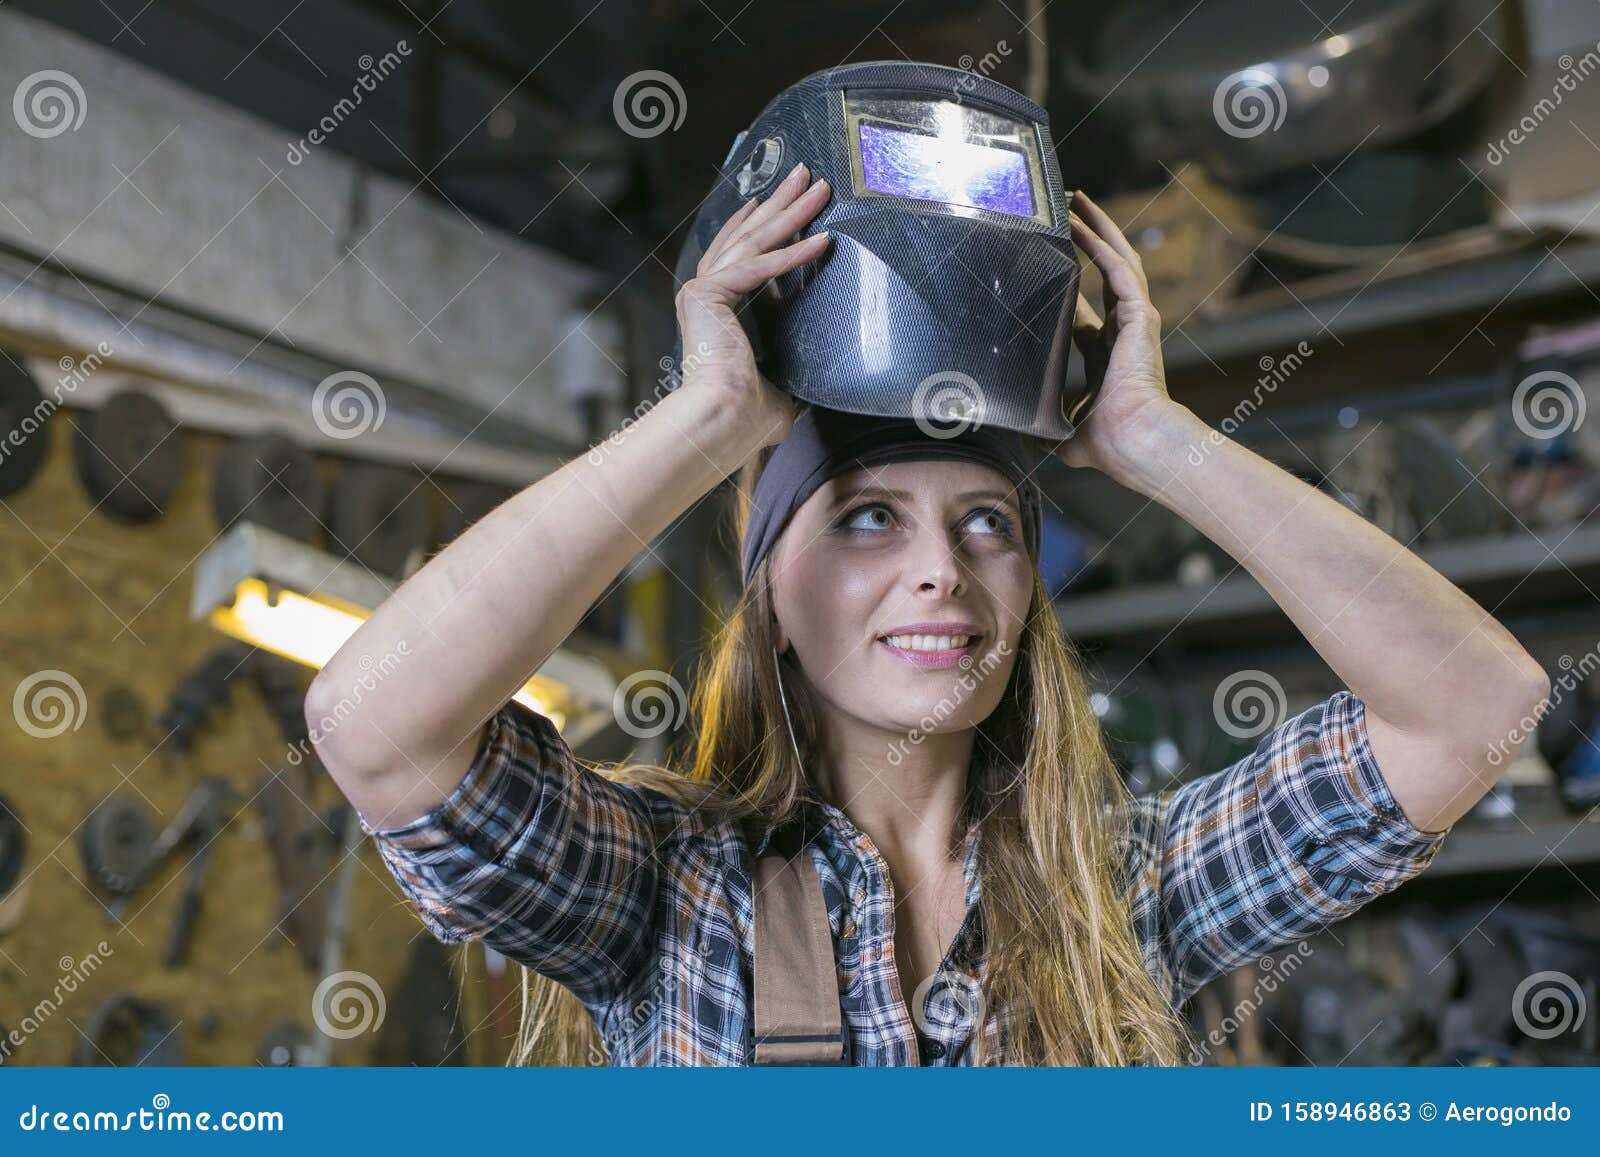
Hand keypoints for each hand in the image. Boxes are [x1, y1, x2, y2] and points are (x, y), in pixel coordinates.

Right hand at [674, 162, 832, 448]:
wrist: (725, 420)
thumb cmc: (748, 414)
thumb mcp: (782, 381)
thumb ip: (794, 366)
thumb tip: (824, 379)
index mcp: (716, 310)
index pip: (739, 255)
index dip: (759, 225)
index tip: (775, 201)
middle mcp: (704, 294)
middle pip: (747, 235)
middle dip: (780, 203)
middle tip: (804, 174)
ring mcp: (702, 291)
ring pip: (752, 240)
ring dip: (788, 212)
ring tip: (815, 185)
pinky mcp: (708, 294)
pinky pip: (759, 266)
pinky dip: (793, 254)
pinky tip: (824, 240)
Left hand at [1056, 190, 1183, 474]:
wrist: (1133, 443)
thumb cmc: (1106, 444)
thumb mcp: (1061, 433)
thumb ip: (1038, 429)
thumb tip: (1008, 436)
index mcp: (1106, 356)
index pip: (1087, 310)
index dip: (1071, 284)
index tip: (1053, 264)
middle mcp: (1123, 332)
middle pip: (1107, 271)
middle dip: (1088, 239)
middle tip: (1069, 211)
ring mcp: (1134, 320)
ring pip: (1117, 259)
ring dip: (1096, 227)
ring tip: (1077, 200)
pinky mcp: (1140, 314)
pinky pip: (1119, 268)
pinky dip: (1100, 244)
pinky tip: (1081, 224)